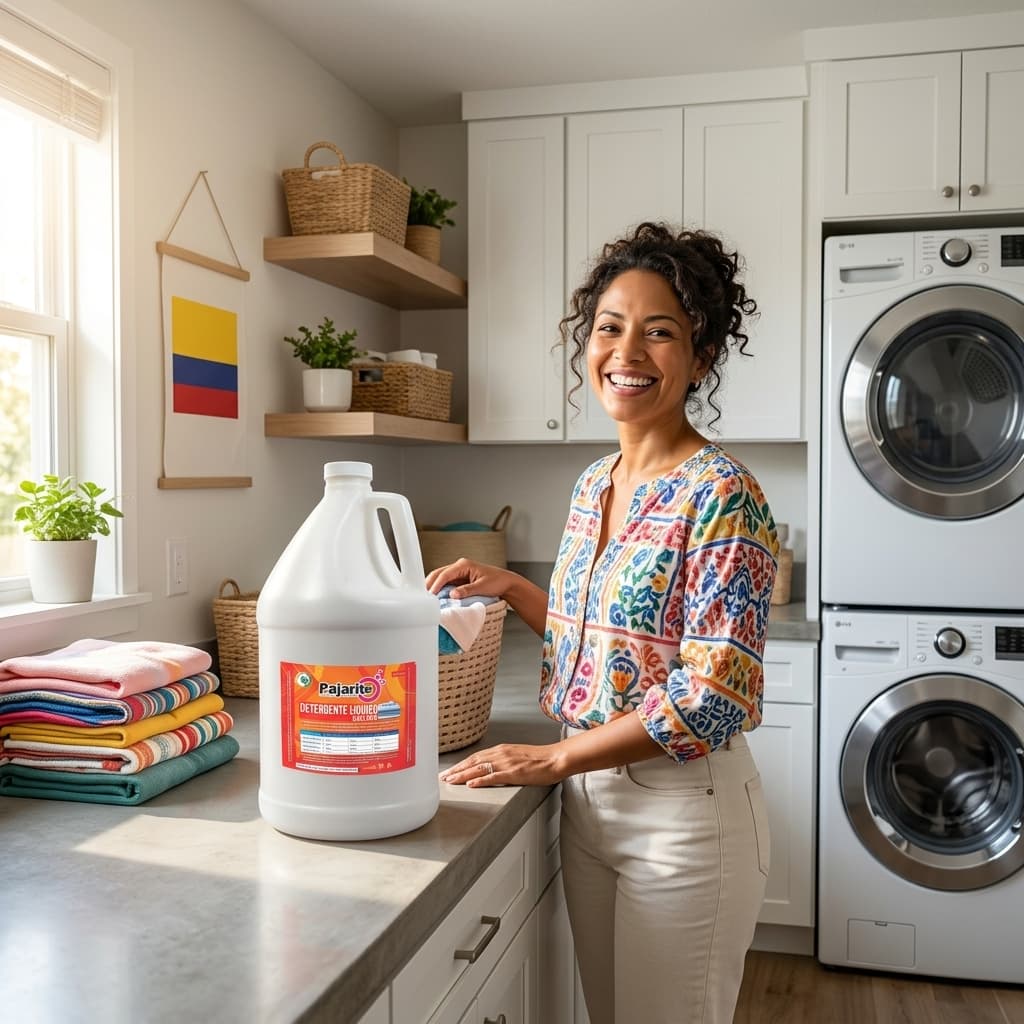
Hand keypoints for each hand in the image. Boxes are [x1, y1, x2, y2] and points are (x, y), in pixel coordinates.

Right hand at [425, 558, 515, 599]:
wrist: (506, 583)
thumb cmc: (498, 582)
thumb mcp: (482, 587)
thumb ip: (466, 590)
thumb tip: (452, 595)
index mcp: (464, 565)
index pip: (445, 574)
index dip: (436, 584)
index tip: (430, 594)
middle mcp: (460, 566)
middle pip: (439, 573)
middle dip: (430, 584)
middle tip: (423, 596)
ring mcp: (459, 572)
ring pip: (441, 578)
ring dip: (434, 586)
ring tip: (427, 598)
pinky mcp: (460, 579)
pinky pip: (446, 583)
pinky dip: (440, 589)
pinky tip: (436, 596)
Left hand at [440, 742, 566, 787]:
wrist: (555, 758)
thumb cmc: (540, 758)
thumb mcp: (517, 755)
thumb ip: (504, 759)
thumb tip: (491, 766)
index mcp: (502, 750)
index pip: (476, 757)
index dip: (461, 764)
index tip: (450, 771)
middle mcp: (501, 754)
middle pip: (473, 762)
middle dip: (456, 770)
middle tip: (443, 777)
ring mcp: (507, 763)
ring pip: (479, 769)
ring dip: (462, 775)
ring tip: (450, 781)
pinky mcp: (514, 773)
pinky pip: (493, 777)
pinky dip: (480, 781)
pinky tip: (471, 785)